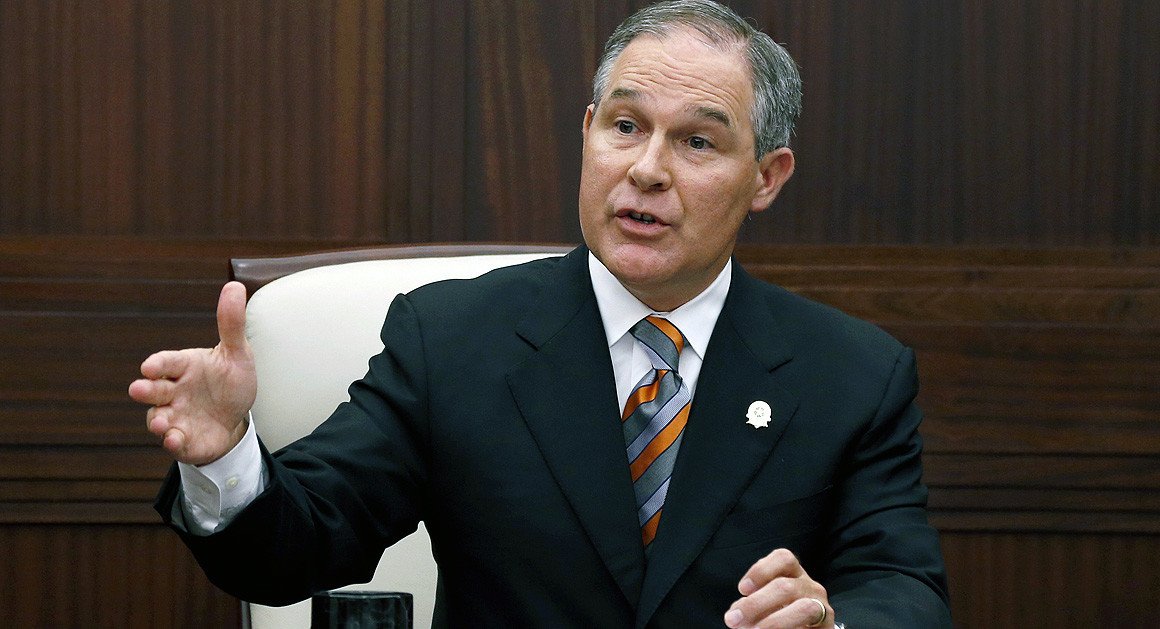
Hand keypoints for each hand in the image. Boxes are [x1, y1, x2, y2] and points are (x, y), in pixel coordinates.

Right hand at [128, 281, 257, 465]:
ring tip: (162, 423)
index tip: (150, 366)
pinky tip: (176, 440)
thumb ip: (231, 324)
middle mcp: (173, 391)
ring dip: (157, 421)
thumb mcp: (237, 353)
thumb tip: (234, 286)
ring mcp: (175, 416)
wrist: (236, 420)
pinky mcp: (183, 439)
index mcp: (184, 367)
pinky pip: (174, 442)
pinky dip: (173, 442)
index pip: (166, 362)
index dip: (157, 364)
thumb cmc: (230, 382)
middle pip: (154, 390)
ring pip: (158, 418)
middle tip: (139, 389)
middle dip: (145, 390)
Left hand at [724, 548, 833, 628]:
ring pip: (803, 608)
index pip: (783, 558)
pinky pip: (811, 628)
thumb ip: (750, 605)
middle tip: (734, 620)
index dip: (761, 570)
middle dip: (755, 604)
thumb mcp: (763, 604)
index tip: (742, 589)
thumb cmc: (780, 614)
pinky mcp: (827, 626)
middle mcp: (809, 585)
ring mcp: (822, 606)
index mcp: (793, 573)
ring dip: (774, 622)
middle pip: (785, 586)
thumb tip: (734, 615)